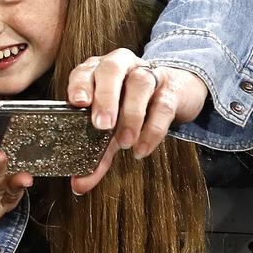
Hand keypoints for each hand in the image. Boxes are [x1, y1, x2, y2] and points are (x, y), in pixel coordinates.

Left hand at [67, 48, 206, 193]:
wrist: (175, 91)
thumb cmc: (131, 107)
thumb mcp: (111, 128)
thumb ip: (96, 155)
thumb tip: (79, 186)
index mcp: (98, 71)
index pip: (85, 70)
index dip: (80, 84)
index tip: (78, 103)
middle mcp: (122, 66)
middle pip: (112, 69)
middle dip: (105, 97)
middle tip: (101, 126)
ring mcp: (149, 74)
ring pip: (140, 83)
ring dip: (131, 114)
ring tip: (125, 142)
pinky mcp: (171, 89)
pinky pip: (163, 105)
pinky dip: (153, 129)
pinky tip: (142, 148)